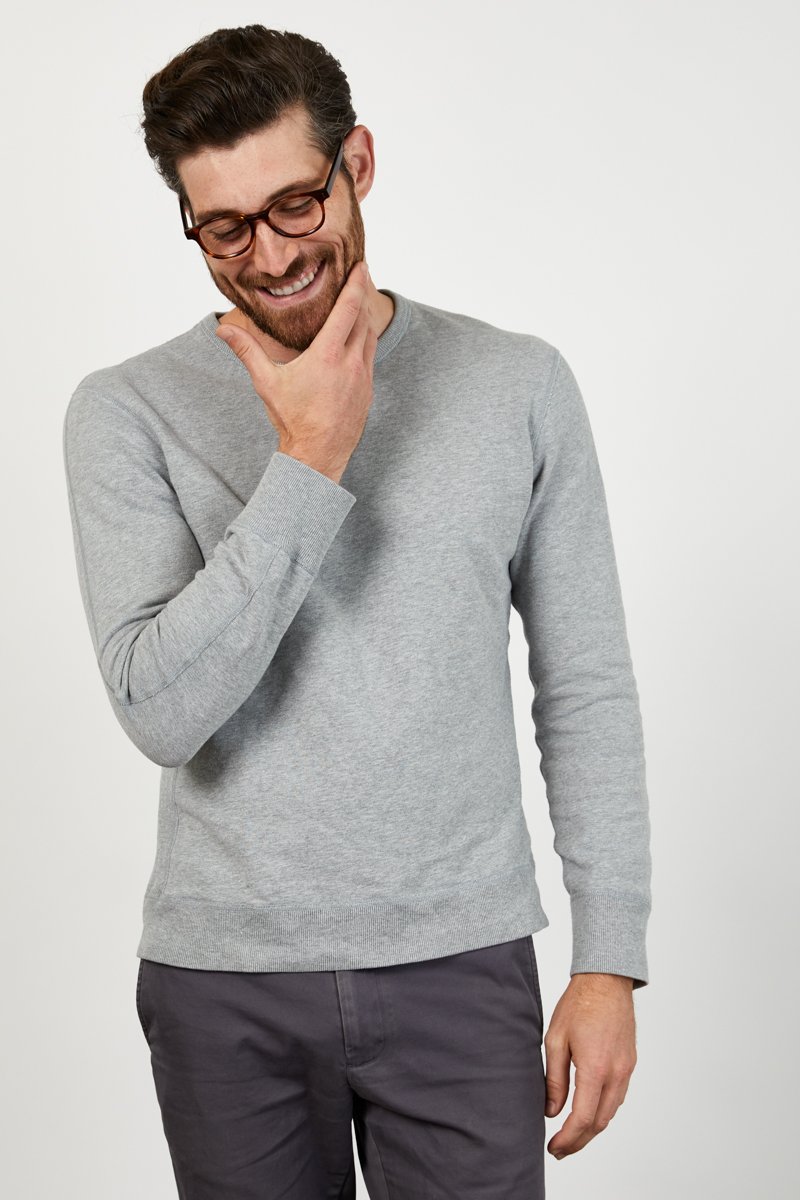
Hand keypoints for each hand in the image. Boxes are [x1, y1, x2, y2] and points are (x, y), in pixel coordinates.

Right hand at [215, 260, 376, 482]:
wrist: (318, 456)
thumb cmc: (292, 419)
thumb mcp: (267, 383)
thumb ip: (247, 351)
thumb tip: (222, 329)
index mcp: (328, 356)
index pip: (348, 309)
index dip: (357, 284)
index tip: (363, 266)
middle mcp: (351, 363)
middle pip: (364, 319)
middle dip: (364, 296)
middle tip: (362, 276)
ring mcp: (364, 378)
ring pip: (371, 338)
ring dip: (366, 319)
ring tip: (361, 304)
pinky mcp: (369, 392)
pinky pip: (371, 358)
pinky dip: (366, 343)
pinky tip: (357, 340)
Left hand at [544, 973, 636, 1159]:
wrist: (606, 981)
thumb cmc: (578, 1004)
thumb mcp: (555, 1040)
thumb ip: (554, 1079)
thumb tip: (551, 1111)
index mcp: (595, 1068)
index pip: (582, 1118)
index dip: (567, 1139)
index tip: (553, 1147)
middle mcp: (615, 1073)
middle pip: (599, 1123)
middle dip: (579, 1141)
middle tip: (559, 1149)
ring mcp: (626, 1070)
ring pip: (610, 1113)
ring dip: (591, 1129)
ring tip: (571, 1135)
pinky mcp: (630, 1064)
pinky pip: (617, 1098)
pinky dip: (602, 1112)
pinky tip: (588, 1112)